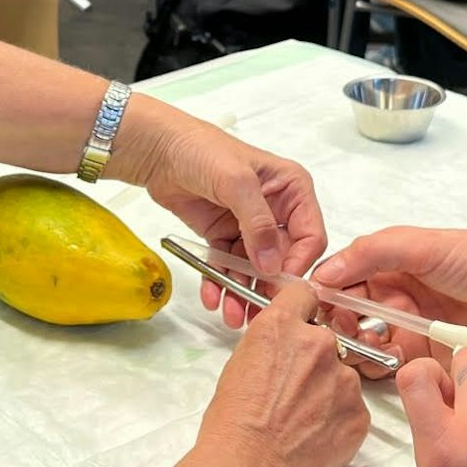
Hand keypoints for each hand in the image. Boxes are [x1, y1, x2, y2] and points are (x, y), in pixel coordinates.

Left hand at [110, 99, 327, 325]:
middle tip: (258, 313)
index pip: (310, 234)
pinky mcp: (224, 235)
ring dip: (244, 292)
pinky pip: (227, 265)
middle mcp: (276, 209)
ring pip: (254, 268)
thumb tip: (272, 264)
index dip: (299, 262)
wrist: (157, 150)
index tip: (282, 285)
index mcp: (292, 189)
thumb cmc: (201, 150)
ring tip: (232, 316)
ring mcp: (249, 224)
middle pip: (282, 258)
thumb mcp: (236, 181)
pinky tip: (213, 298)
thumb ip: (258, 222)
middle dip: (269, 286)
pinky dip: (221, 283)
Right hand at [195, 282, 369, 466]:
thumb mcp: (239, 365)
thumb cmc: (232, 426)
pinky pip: (352, 407)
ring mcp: (344, 381)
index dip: (301, 309)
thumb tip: (284, 350)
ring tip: (300, 420)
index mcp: (282, 327)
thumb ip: (270, 345)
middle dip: (313, 358)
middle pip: (326, 338)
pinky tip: (313, 436)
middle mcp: (319, 345)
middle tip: (292, 389)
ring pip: (341, 375)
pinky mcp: (360, 415)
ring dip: (328, 390)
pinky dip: (337, 419)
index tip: (301, 321)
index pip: (304, 293)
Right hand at [312, 227, 466, 377]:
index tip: (325, 304)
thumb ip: (375, 253)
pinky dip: (396, 366)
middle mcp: (407, 296)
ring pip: (376, 344)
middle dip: (346, 323)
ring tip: (376, 344)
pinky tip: (400, 360)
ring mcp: (421, 330)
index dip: (334, 291)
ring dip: (368, 346)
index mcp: (401, 263)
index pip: (351, 277)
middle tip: (349, 329)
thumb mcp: (430, 246)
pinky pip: (405, 368)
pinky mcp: (438, 362)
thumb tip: (325, 271)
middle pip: (357, 315)